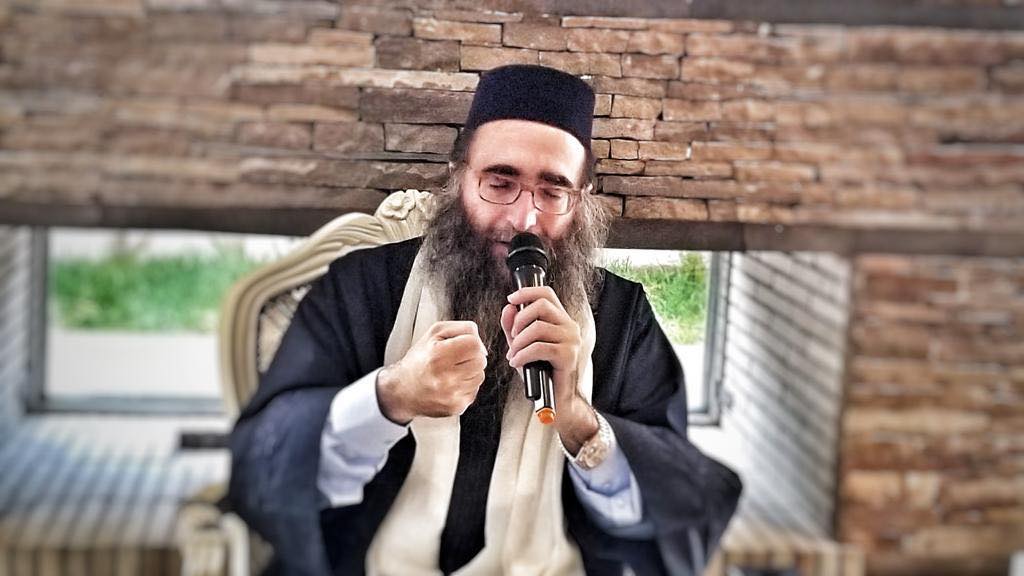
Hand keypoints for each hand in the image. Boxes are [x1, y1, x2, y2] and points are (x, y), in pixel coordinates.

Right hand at [376, 321, 486, 423]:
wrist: (403, 390)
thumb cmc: (420, 359)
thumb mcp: (435, 333)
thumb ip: (463, 329)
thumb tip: (482, 346)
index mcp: (438, 355)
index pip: (474, 344)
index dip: (470, 342)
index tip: (460, 345)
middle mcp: (445, 377)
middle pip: (480, 361)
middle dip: (471, 357)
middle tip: (455, 359)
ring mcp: (451, 395)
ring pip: (480, 376)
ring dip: (470, 372)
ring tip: (451, 371)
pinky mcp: (456, 407)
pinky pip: (474, 391)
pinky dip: (466, 386)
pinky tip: (451, 384)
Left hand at [501, 287, 597, 452]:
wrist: (557, 401)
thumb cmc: (541, 373)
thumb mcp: (522, 346)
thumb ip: (514, 327)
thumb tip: (509, 308)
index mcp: (561, 321)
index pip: (547, 293)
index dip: (527, 292)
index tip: (511, 299)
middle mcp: (570, 327)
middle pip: (541, 305)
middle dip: (519, 320)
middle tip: (512, 338)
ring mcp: (572, 341)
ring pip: (538, 328)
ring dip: (519, 343)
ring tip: (513, 356)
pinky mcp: (569, 356)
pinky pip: (539, 347)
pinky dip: (523, 355)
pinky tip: (518, 363)